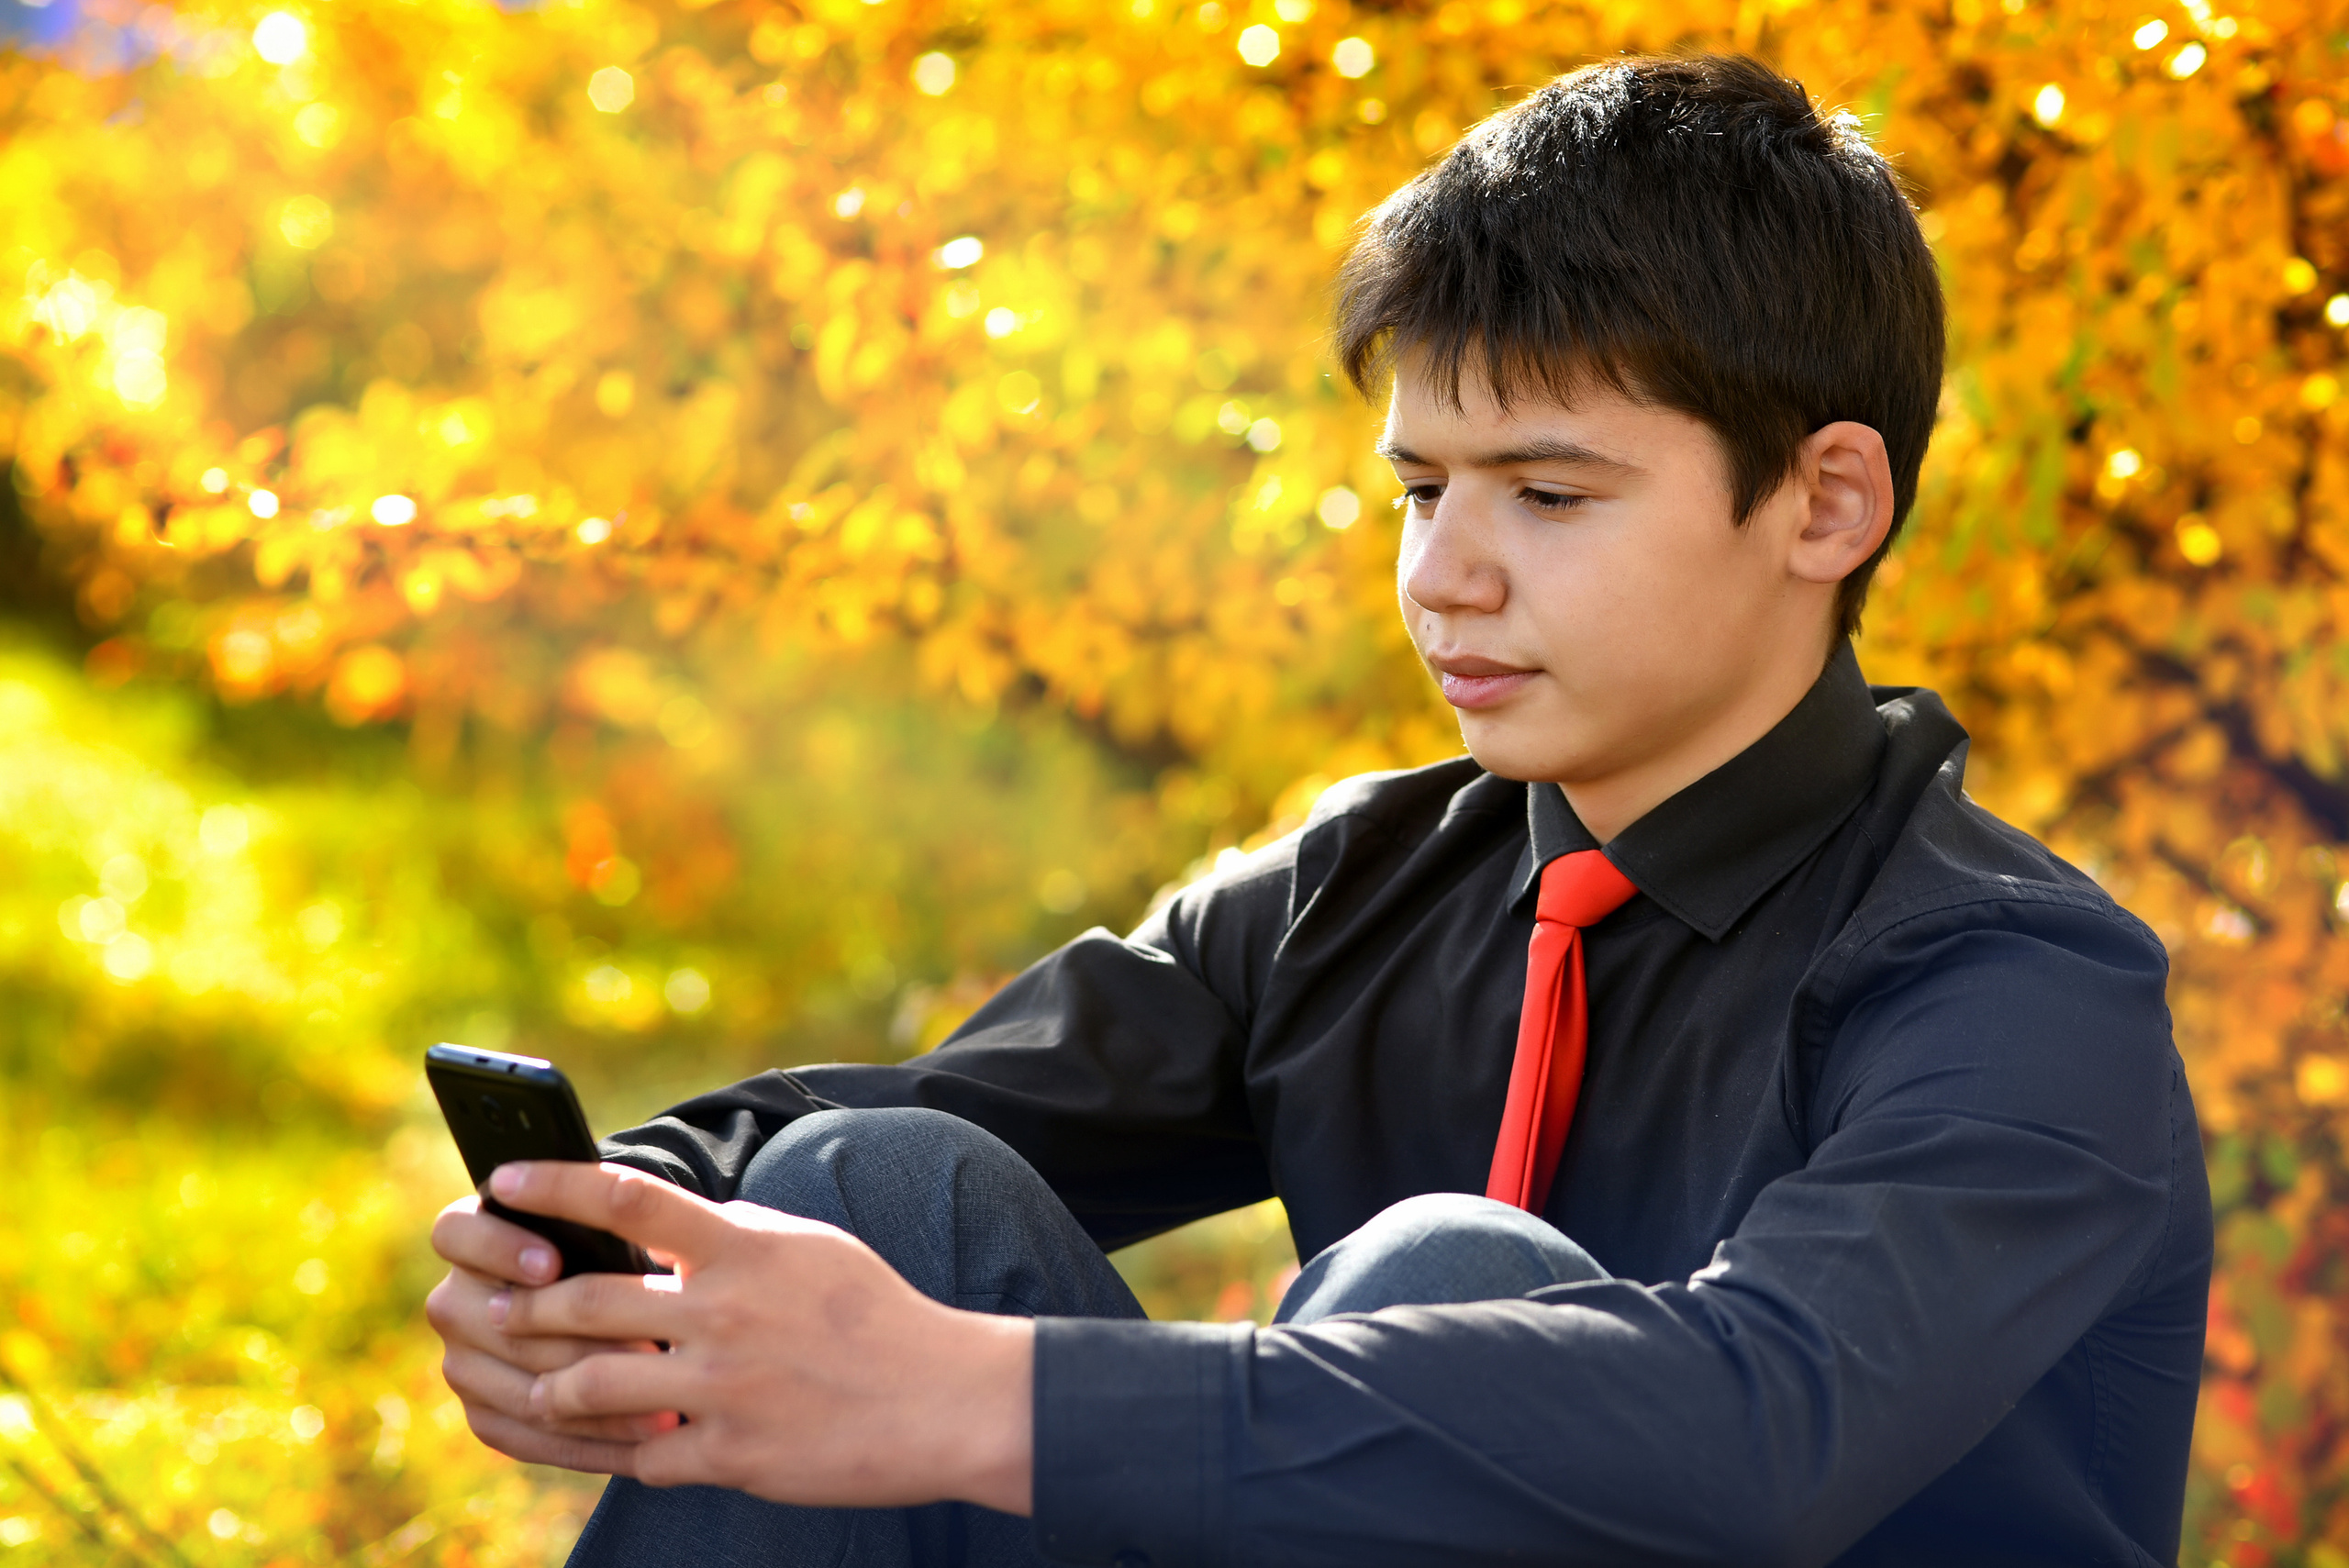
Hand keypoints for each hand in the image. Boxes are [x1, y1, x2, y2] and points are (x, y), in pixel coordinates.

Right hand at [425, 1187, 678, 1473]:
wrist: (624, 1305)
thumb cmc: (620, 1249)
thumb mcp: (611, 1228)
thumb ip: (604, 1220)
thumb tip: (630, 1231)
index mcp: (471, 1238)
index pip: (456, 1233)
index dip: (498, 1248)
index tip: (553, 1264)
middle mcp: (455, 1301)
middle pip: (496, 1324)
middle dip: (577, 1339)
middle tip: (646, 1348)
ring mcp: (462, 1362)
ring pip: (519, 1388)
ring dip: (597, 1400)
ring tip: (665, 1408)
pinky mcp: (482, 1413)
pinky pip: (528, 1437)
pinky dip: (590, 1443)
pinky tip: (646, 1444)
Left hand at [484, 1160, 1035, 1513]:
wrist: (946, 1398)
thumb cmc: (874, 1315)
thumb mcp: (809, 1248)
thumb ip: (735, 1234)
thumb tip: (670, 1226)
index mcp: (744, 1248)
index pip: (626, 1197)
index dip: (551, 1185)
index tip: (500, 1180)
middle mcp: (726, 1312)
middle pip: (586, 1299)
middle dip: (525, 1308)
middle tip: (496, 1310)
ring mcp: (725, 1387)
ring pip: (592, 1385)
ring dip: (551, 1388)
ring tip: (538, 1387)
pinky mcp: (734, 1454)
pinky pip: (644, 1456)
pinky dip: (622, 1450)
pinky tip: (615, 1444)